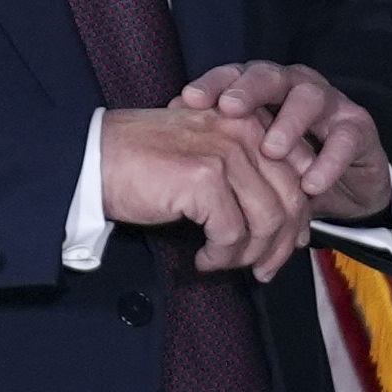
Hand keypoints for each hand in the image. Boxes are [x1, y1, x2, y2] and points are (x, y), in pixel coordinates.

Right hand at [99, 106, 311, 280]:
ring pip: (267, 221)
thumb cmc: (143, 161)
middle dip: (280, 246)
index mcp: (249, 121)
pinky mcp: (204, 178)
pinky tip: (202, 259)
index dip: (297, 217)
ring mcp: (225, 153)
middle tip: (262, 270)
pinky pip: (232, 233)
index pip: (299, 173)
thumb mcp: (205, 153)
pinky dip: (221, 256)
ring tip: (224, 264)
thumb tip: (283, 220)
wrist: (92, 159)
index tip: (283, 244)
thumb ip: (244, 171)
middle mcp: (244, 130)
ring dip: (248, 255)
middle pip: (291, 200)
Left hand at [176, 60, 390, 223]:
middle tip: (229, 109)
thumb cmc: (281, 161)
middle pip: (270, 76)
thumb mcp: (247, 150)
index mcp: (262, 87)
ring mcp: (330, 103)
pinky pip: (346, 139)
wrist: (340, 181)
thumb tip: (167, 122)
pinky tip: (310, 183)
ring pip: (310, 98)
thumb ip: (214, 135)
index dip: (212, 83)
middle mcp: (294, 86)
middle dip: (248, 90)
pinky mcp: (358, 129)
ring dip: (289, 123)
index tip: (187, 99)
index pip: (233, 74)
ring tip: (271, 150)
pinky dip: (328, 161)